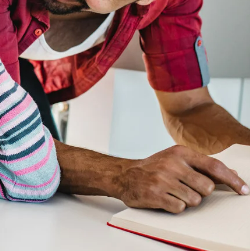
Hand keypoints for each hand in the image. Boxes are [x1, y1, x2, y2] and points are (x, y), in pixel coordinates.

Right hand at [116, 145, 248, 212]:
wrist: (123, 174)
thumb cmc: (153, 168)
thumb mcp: (175, 159)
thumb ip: (201, 166)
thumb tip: (230, 174)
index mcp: (180, 153)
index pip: (214, 166)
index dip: (232, 180)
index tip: (243, 189)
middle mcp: (172, 164)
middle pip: (207, 187)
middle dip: (201, 193)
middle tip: (187, 189)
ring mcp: (163, 179)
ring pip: (195, 200)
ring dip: (187, 201)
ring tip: (173, 193)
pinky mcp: (155, 194)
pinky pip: (180, 208)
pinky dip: (175, 207)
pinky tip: (165, 199)